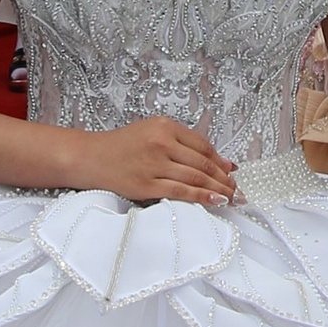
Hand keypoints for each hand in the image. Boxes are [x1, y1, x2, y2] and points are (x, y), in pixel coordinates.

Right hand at [89, 118, 237, 208]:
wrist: (90, 157)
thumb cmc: (122, 146)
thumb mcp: (151, 133)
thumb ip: (183, 144)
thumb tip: (221, 161)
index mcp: (164, 126)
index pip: (202, 145)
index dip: (220, 161)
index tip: (232, 172)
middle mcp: (161, 143)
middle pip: (202, 163)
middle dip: (223, 178)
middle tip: (236, 189)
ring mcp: (154, 164)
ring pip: (195, 178)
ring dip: (217, 189)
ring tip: (230, 197)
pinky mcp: (146, 184)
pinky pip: (180, 191)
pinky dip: (201, 196)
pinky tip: (215, 200)